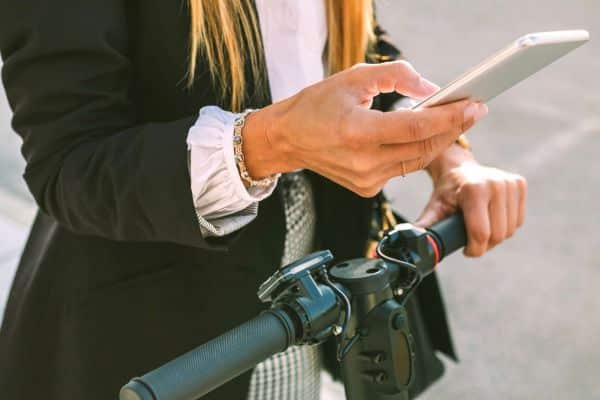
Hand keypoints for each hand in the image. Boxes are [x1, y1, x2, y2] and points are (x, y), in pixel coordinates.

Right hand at [243, 61, 487, 196]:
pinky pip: (402, 168)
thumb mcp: (354, 78)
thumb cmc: (317, 105)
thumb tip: (432, 90)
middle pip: (424, 146)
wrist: (288, 139)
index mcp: (358, 132)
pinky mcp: (366, 188)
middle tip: (474, 110)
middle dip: (453, 128)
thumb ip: (396, 76)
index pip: (417, 126)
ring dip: (439, 140)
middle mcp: (363, 162)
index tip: (475, 105)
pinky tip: (427, 136)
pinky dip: (417, 151)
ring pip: (417, 160)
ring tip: (456, 121)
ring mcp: (365, 179)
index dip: (450, 117)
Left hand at [416, 145, 526, 256]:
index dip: (474, 249)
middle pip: (497, 235)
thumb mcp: (434, 208)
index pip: (480, 233)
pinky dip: (506, 226)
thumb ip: (425, 228)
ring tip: (480, 228)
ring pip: (510, 230)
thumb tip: (416, 248)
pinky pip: (518, 220)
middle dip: (484, 245)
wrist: (458, 168)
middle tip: (471, 241)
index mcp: (474, 190)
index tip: (465, 250)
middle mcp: (495, 184)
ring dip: (496, 237)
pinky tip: (492, 218)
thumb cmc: (446, 192)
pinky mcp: (519, 183)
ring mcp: (510, 182)